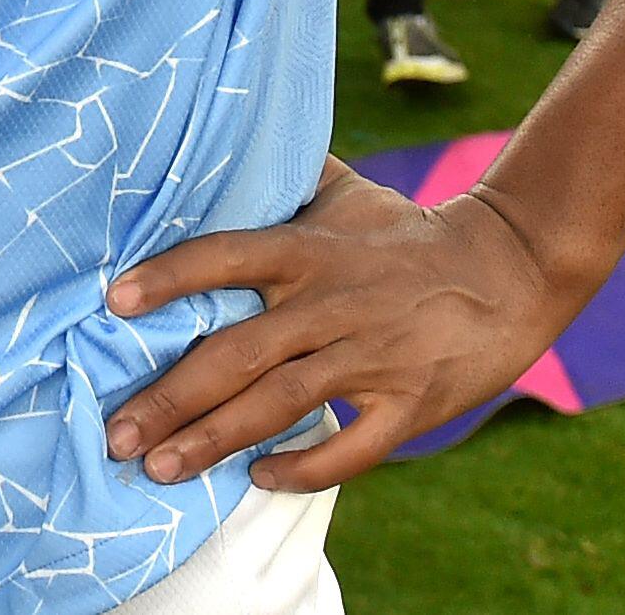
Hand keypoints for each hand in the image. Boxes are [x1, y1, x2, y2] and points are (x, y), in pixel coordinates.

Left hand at [104, 162, 574, 492]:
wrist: (508, 268)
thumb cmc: (408, 230)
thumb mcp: (345, 190)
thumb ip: (282, 178)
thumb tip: (218, 145)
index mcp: (310, 250)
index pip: (226, 255)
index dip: (172, 277)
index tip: (116, 303)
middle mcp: (331, 302)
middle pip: (238, 352)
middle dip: (171, 398)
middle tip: (116, 435)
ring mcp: (371, 356)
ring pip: (280, 404)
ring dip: (215, 440)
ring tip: (160, 468)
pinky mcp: (410, 403)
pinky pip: (351, 446)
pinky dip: (303, 467)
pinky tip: (258, 478)